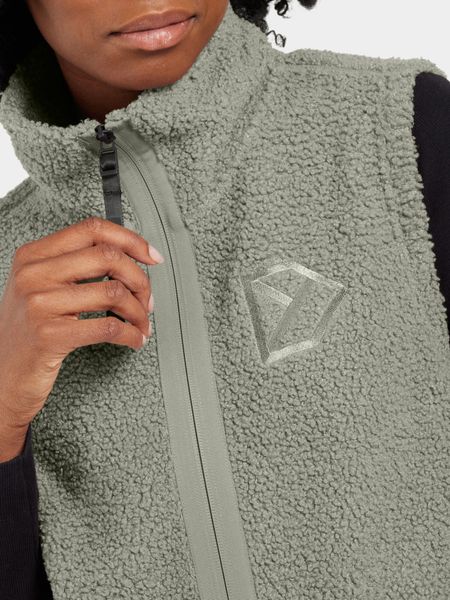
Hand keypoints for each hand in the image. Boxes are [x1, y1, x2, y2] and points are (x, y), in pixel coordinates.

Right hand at [0, 215, 163, 430]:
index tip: (152, 257)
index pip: (92, 229)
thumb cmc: (28, 331)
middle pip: (108, 257)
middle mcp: (33, 274)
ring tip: (141, 324)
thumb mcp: (40, 288)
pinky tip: (134, 339)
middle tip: (148, 300)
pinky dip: (131, 334)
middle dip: (140, 280)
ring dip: (139, 312)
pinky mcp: (50, 335)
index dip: (131, 240)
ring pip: (114, 293)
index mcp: (33, 255)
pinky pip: (109, 327)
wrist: (1, 376)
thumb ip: (75, 266)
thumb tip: (130, 257)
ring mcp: (39, 304)